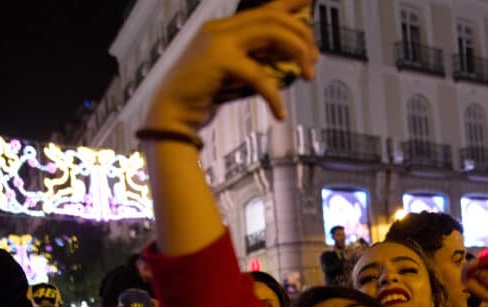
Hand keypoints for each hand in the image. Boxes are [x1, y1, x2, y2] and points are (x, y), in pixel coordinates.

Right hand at [145, 0, 317, 133]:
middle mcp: (222, 28)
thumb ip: (254, 62)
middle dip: (302, 36)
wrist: (172, 114)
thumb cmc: (202, 97)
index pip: (265, 9)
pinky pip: (259, 75)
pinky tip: (280, 113)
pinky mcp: (219, 61)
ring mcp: (219, 41)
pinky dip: (274, 96)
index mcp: (225, 29)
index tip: (311, 3)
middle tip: (314, 60)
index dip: (290, 3)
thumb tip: (286, 61)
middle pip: (274, 17)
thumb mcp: (234, 75)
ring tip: (308, 76)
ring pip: (272, 32)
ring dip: (297, 53)